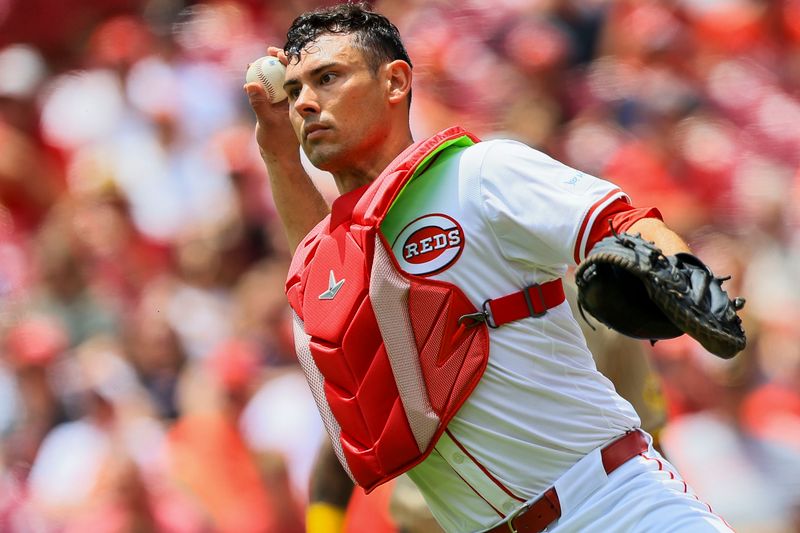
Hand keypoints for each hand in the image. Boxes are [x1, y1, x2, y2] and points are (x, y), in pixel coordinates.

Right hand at [244, 47, 297, 162]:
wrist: (279, 157)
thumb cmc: (277, 142)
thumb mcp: (266, 121)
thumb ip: (259, 103)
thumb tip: (250, 84)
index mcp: (294, 100)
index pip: (293, 74)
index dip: (286, 59)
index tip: (275, 52)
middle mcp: (290, 100)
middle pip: (285, 75)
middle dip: (275, 62)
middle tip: (266, 52)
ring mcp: (282, 105)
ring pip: (274, 83)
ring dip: (264, 73)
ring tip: (251, 66)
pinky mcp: (273, 110)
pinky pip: (266, 93)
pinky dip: (258, 86)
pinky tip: (248, 82)